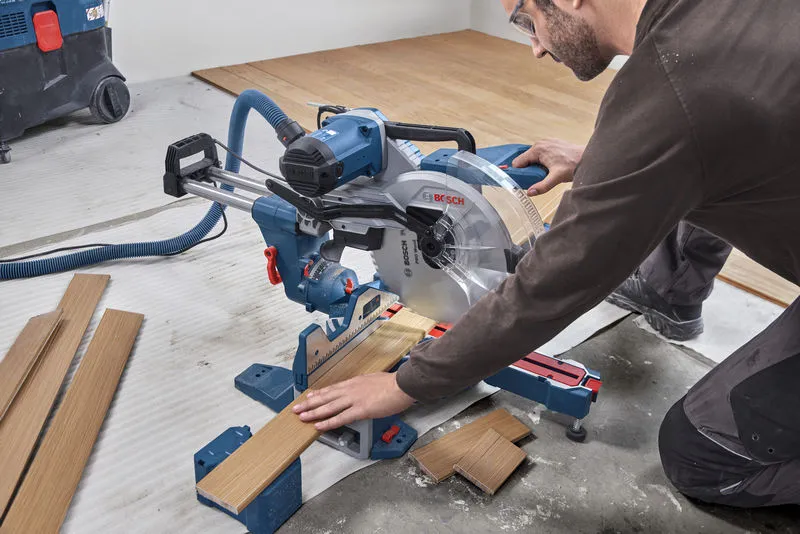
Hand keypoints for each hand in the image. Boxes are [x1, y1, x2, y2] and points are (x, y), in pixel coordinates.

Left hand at [293, 372, 415, 431]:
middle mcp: (351, 390)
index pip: (332, 389)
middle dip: (310, 403)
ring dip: (314, 413)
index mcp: (354, 383)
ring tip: (302, 417)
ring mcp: (354, 400)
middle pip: (326, 397)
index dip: (319, 394)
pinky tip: (319, 426)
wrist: (403, 385)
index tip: (309, 396)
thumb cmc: (393, 384)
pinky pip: (341, 418)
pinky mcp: (360, 410)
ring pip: (329, 407)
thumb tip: (361, 391)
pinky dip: (328, 422)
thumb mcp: (374, 380)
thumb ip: (365, 386)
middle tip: (297, 408)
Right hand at [512, 139, 584, 195]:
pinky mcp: (551, 144)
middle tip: (539, 178)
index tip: (525, 180)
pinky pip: (539, 155)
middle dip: (528, 170)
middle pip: (525, 160)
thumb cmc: (574, 165)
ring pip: (532, 158)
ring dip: (535, 167)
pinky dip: (541, 162)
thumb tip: (530, 192)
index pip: (518, 162)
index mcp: (538, 149)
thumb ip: (542, 186)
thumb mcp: (557, 178)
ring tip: (546, 173)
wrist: (588, 158)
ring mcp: (546, 143)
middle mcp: (540, 143)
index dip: (520, 173)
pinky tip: (550, 168)